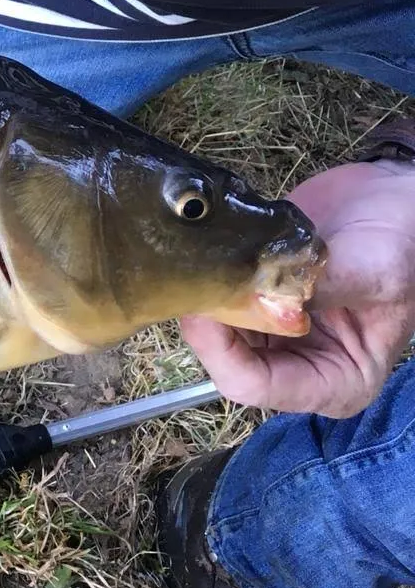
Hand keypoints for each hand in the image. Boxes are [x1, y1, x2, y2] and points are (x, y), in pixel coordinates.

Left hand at [181, 161, 414, 418]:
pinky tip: (207, 259)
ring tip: (201, 266)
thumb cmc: (401, 244)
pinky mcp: (257, 305)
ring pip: (214, 333)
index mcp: (336, 382)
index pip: (253, 385)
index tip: (205, 308)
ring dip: (203, 302)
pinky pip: (216, 304)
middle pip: (225, 361)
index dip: (219, 351)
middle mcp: (299, 366)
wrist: (393, 202)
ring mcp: (274, 336)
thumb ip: (319, 291)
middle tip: (193, 280)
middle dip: (206, 325)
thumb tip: (262, 295)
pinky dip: (207, 284)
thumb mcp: (371, 272)